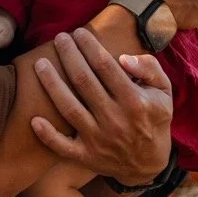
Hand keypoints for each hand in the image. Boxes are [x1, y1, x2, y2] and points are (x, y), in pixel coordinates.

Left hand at [29, 28, 172, 185]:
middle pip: (83, 81)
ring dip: (51, 84)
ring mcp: (98, 139)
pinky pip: (62, 146)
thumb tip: (123, 58)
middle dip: (69, 56)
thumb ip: (149, 68)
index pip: (105, 66)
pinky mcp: (86, 156)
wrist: (149, 163)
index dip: (89, 46)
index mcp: (134, 101)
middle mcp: (115, 119)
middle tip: (59, 38)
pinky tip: (33, 118)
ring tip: (40, 64)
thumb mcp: (164, 91)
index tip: (78, 32)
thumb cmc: (153, 118)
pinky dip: (47, 134)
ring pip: (68, 108)